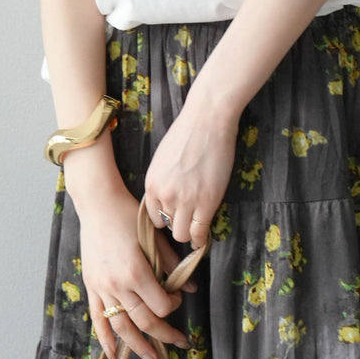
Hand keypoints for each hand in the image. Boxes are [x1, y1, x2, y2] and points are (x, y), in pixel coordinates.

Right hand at [75, 183, 193, 358]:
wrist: (98, 204)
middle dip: (164, 335)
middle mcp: (118, 284)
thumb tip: (191, 287)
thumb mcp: (154, 237)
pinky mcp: (91, 286)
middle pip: (144, 321)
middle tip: (180, 342)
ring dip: (138, 346)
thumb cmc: (128, 216)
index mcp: (136, 271)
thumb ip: (172, 263)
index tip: (177, 298)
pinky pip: (98, 319)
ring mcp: (102, 287)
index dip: (173, 306)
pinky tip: (113, 354)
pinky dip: (105, 339)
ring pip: (121, 327)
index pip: (160, 305)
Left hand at [142, 95, 238, 249]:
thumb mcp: (163, 159)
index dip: (165, 218)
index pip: (152, 216)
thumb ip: (162, 180)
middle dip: (177, 225)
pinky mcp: (206, 201)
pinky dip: (201, 239)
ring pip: (182, 233)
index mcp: (152, 184)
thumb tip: (168, 196)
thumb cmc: (187, 133)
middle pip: (167, 226)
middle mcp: (164, 195)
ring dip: (189, 233)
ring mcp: (185, 200)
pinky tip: (203, 239)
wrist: (208, 119)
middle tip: (188, 222)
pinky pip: (200, 231)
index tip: (175, 218)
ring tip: (196, 231)